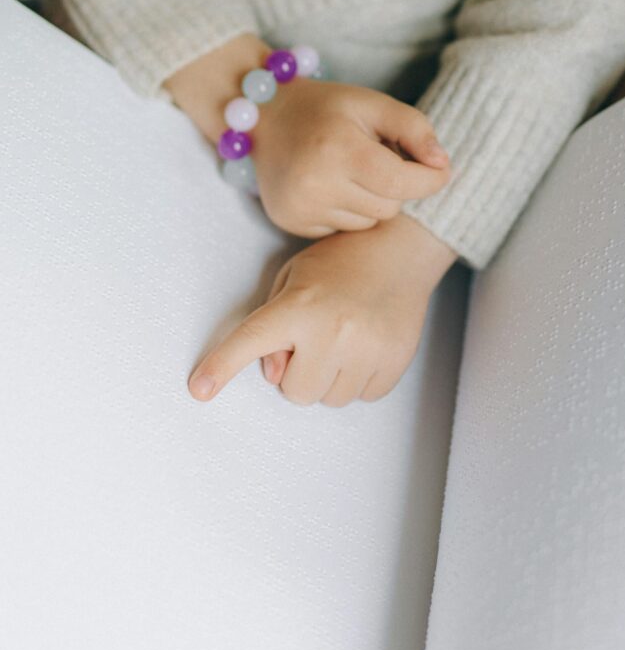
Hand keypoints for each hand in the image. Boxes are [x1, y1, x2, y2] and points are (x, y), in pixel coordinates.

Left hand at [187, 213, 457, 406]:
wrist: (400, 250)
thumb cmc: (339, 264)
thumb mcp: (293, 280)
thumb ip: (272, 327)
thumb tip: (273, 375)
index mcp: (299, 306)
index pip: (251, 341)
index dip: (222, 366)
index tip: (199, 389)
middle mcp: (332, 330)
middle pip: (295, 392)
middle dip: (299, 372)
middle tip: (315, 338)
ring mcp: (367, 349)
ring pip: (331, 399)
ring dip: (330, 376)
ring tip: (345, 337)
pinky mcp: (395, 361)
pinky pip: (365, 396)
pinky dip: (361, 377)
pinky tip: (367, 344)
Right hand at [250, 75, 451, 237]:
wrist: (264, 117)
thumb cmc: (326, 108)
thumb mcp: (372, 103)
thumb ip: (414, 128)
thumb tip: (443, 164)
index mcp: (338, 150)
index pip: (401, 183)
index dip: (429, 179)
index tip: (440, 170)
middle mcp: (315, 185)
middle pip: (388, 207)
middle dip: (394, 187)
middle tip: (377, 159)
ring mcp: (300, 209)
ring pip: (367, 223)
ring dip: (370, 201)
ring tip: (350, 171)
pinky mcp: (291, 222)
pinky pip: (342, 230)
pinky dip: (346, 211)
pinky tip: (330, 185)